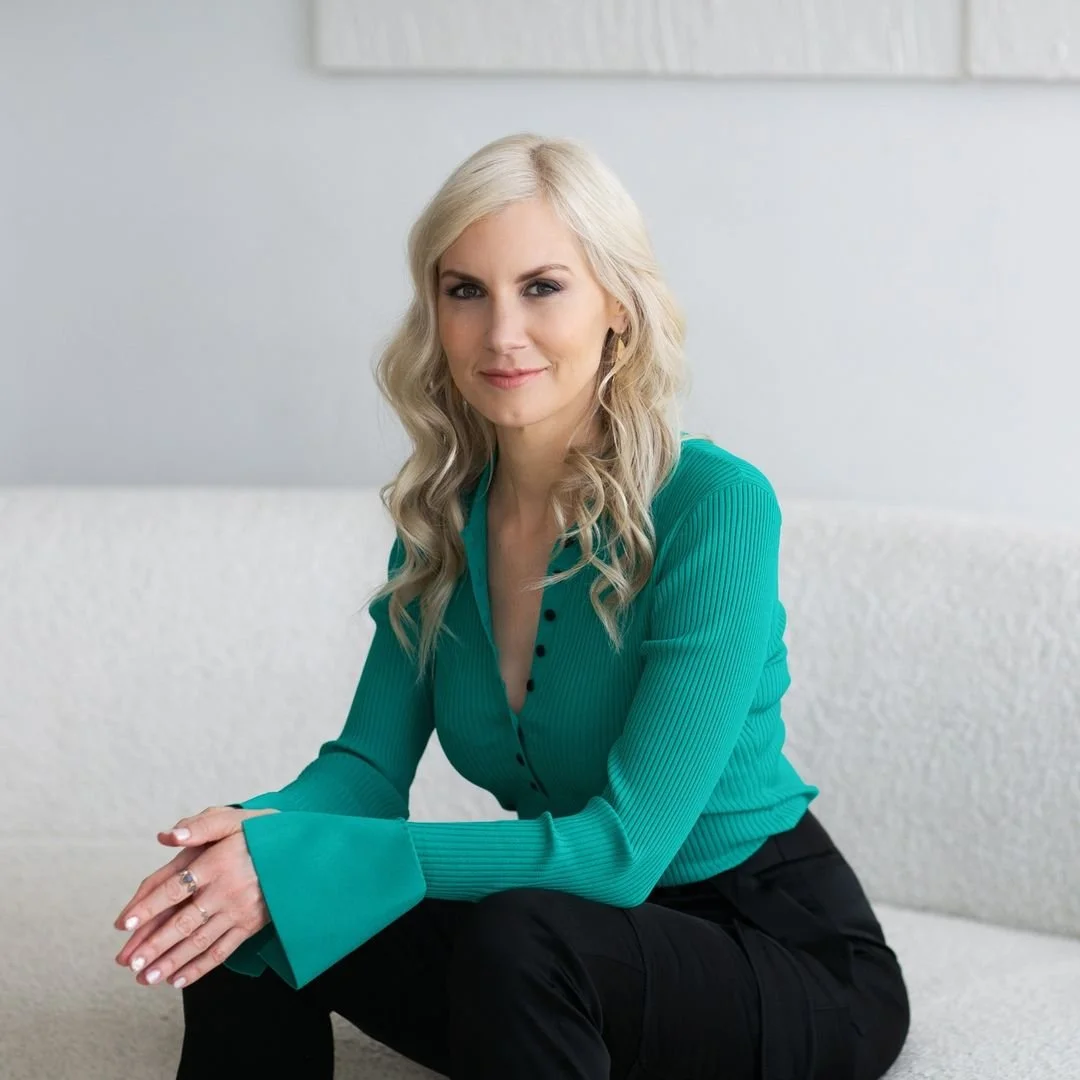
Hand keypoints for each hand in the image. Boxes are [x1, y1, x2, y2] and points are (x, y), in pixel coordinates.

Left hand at [113, 805, 279, 988]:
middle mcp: (226, 890)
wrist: (304, 850)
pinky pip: (222, 951)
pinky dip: (200, 968)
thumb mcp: (233, 819)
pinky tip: (178, 980)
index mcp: (216, 863)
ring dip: (171, 962)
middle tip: (128, 963)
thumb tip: (165, 836)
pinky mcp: (251, 925)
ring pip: (200, 942)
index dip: (148, 907)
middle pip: (183, 923)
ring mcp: (239, 911)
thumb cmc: (261, 832)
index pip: (174, 889)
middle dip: (154, 946)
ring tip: (146, 978)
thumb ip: (199, 826)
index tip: (124, 924)